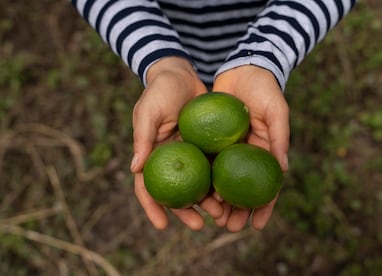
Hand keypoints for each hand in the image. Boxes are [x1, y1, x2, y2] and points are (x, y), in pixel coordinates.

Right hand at [130, 57, 222, 229]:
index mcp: (152, 155)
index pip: (147, 186)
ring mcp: (189, 155)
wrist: (182, 74)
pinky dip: (219, 182)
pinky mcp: (205, 147)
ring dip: (207, 202)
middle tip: (199, 226)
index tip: (162, 226)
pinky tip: (231, 194)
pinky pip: (212, 168)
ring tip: (221, 215)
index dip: (153, 207)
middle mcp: (170, 159)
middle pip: (176, 192)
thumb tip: (134, 169)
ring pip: (197, 185)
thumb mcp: (148, 112)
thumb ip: (142, 139)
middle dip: (185, 212)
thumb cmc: (160, 91)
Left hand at [212, 65, 289, 231]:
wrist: (243, 68)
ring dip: (218, 201)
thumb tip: (284, 170)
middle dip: (237, 211)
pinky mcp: (211, 140)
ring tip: (211, 219)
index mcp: (264, 152)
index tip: (256, 226)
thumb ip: (280, 138)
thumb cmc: (265, 89)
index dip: (263, 208)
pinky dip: (203, 178)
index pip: (266, 187)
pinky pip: (207, 162)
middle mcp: (246, 155)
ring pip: (223, 181)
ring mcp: (228, 149)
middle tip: (229, 227)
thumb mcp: (276, 111)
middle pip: (242, 189)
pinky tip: (196, 193)